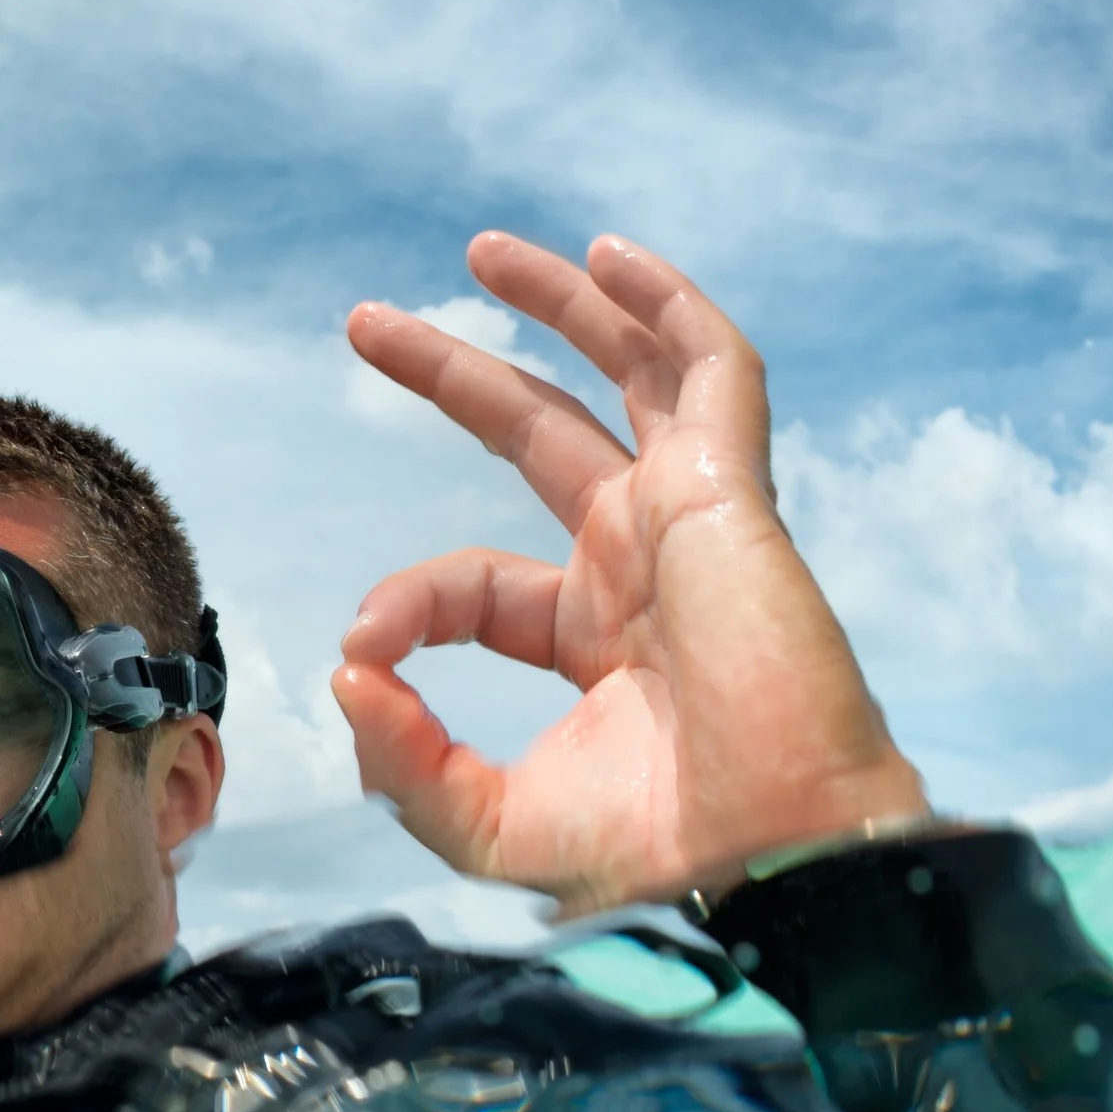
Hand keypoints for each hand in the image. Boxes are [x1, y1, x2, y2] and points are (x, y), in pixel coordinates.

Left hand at [334, 231, 927, 915]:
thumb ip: (401, 759)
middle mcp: (644, 566)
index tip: (363, 643)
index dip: (409, 600)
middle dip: (456, 374)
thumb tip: (345, 668)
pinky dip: (668, 306)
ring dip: (563, 305)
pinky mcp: (732, 493)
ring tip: (479, 252)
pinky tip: (608, 256)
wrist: (767, 859)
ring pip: (630, 375)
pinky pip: (715, 369)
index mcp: (596, 641)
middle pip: (541, 436)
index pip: (476, 583)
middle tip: (365, 324)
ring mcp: (693, 521)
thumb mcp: (486, 821)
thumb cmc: (655, 856)